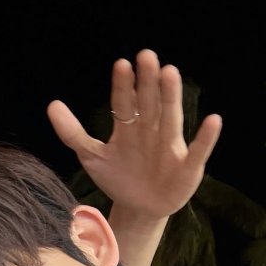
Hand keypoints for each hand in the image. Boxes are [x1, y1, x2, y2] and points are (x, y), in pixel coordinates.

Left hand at [47, 49, 221, 221]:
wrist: (139, 208)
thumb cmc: (119, 177)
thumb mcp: (91, 155)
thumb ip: (72, 132)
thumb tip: (51, 104)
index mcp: (129, 127)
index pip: (125, 102)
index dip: (123, 86)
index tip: (121, 65)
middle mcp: (151, 131)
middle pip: (149, 103)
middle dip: (147, 82)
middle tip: (146, 56)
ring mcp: (170, 147)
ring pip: (170, 118)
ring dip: (171, 97)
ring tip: (170, 72)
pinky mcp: (187, 167)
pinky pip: (197, 151)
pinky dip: (206, 138)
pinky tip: (213, 120)